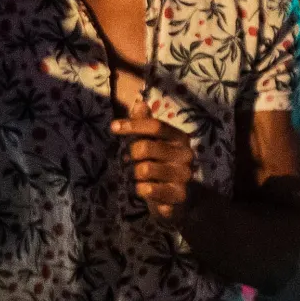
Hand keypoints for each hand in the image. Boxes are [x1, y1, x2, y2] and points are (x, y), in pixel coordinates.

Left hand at [112, 99, 196, 225]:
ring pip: (144, 170)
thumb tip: (139, 103)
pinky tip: (147, 189)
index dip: (132, 125)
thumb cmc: (160, 163)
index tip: (113, 127)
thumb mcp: (152, 142)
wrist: (176, 197)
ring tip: (142, 177)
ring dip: (135, 174)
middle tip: (134, 160)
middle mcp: (186, 155)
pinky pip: (148, 190)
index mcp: (180, 138)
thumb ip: (145, 123)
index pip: (155, 126)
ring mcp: (184, 175)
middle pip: (145, 148)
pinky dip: (141, 190)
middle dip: (132, 154)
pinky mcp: (179, 195)